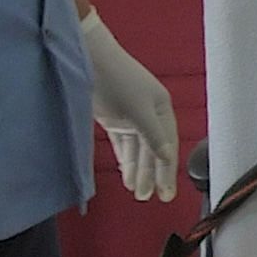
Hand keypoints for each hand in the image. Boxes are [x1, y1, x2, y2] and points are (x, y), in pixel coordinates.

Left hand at [80, 11, 180, 202]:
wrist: (88, 58)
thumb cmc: (117, 80)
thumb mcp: (138, 109)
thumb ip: (153, 135)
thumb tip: (167, 157)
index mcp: (162, 110)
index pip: (167, 147)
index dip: (167, 171)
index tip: (165, 194)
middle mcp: (149, 114)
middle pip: (153, 150)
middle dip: (151, 174)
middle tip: (148, 198)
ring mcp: (130, 116)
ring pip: (137, 149)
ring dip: (137, 169)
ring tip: (135, 191)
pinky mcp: (113, 118)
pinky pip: (123, 143)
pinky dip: (125, 158)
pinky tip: (125, 172)